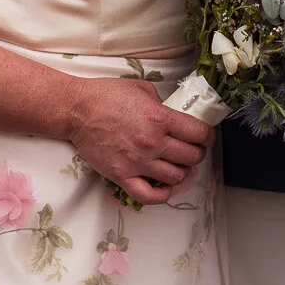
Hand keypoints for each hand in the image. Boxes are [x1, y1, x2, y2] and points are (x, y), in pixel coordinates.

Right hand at [66, 80, 212, 205]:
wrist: (77, 110)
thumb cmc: (106, 96)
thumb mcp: (142, 89)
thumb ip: (161, 104)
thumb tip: (172, 116)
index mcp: (160, 118)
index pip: (199, 134)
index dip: (207, 136)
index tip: (205, 137)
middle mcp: (153, 142)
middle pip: (191, 157)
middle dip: (197, 154)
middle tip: (192, 150)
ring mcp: (138, 162)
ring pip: (176, 177)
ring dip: (182, 172)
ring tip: (177, 166)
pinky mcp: (122, 176)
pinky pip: (149, 196)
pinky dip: (162, 195)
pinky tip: (164, 187)